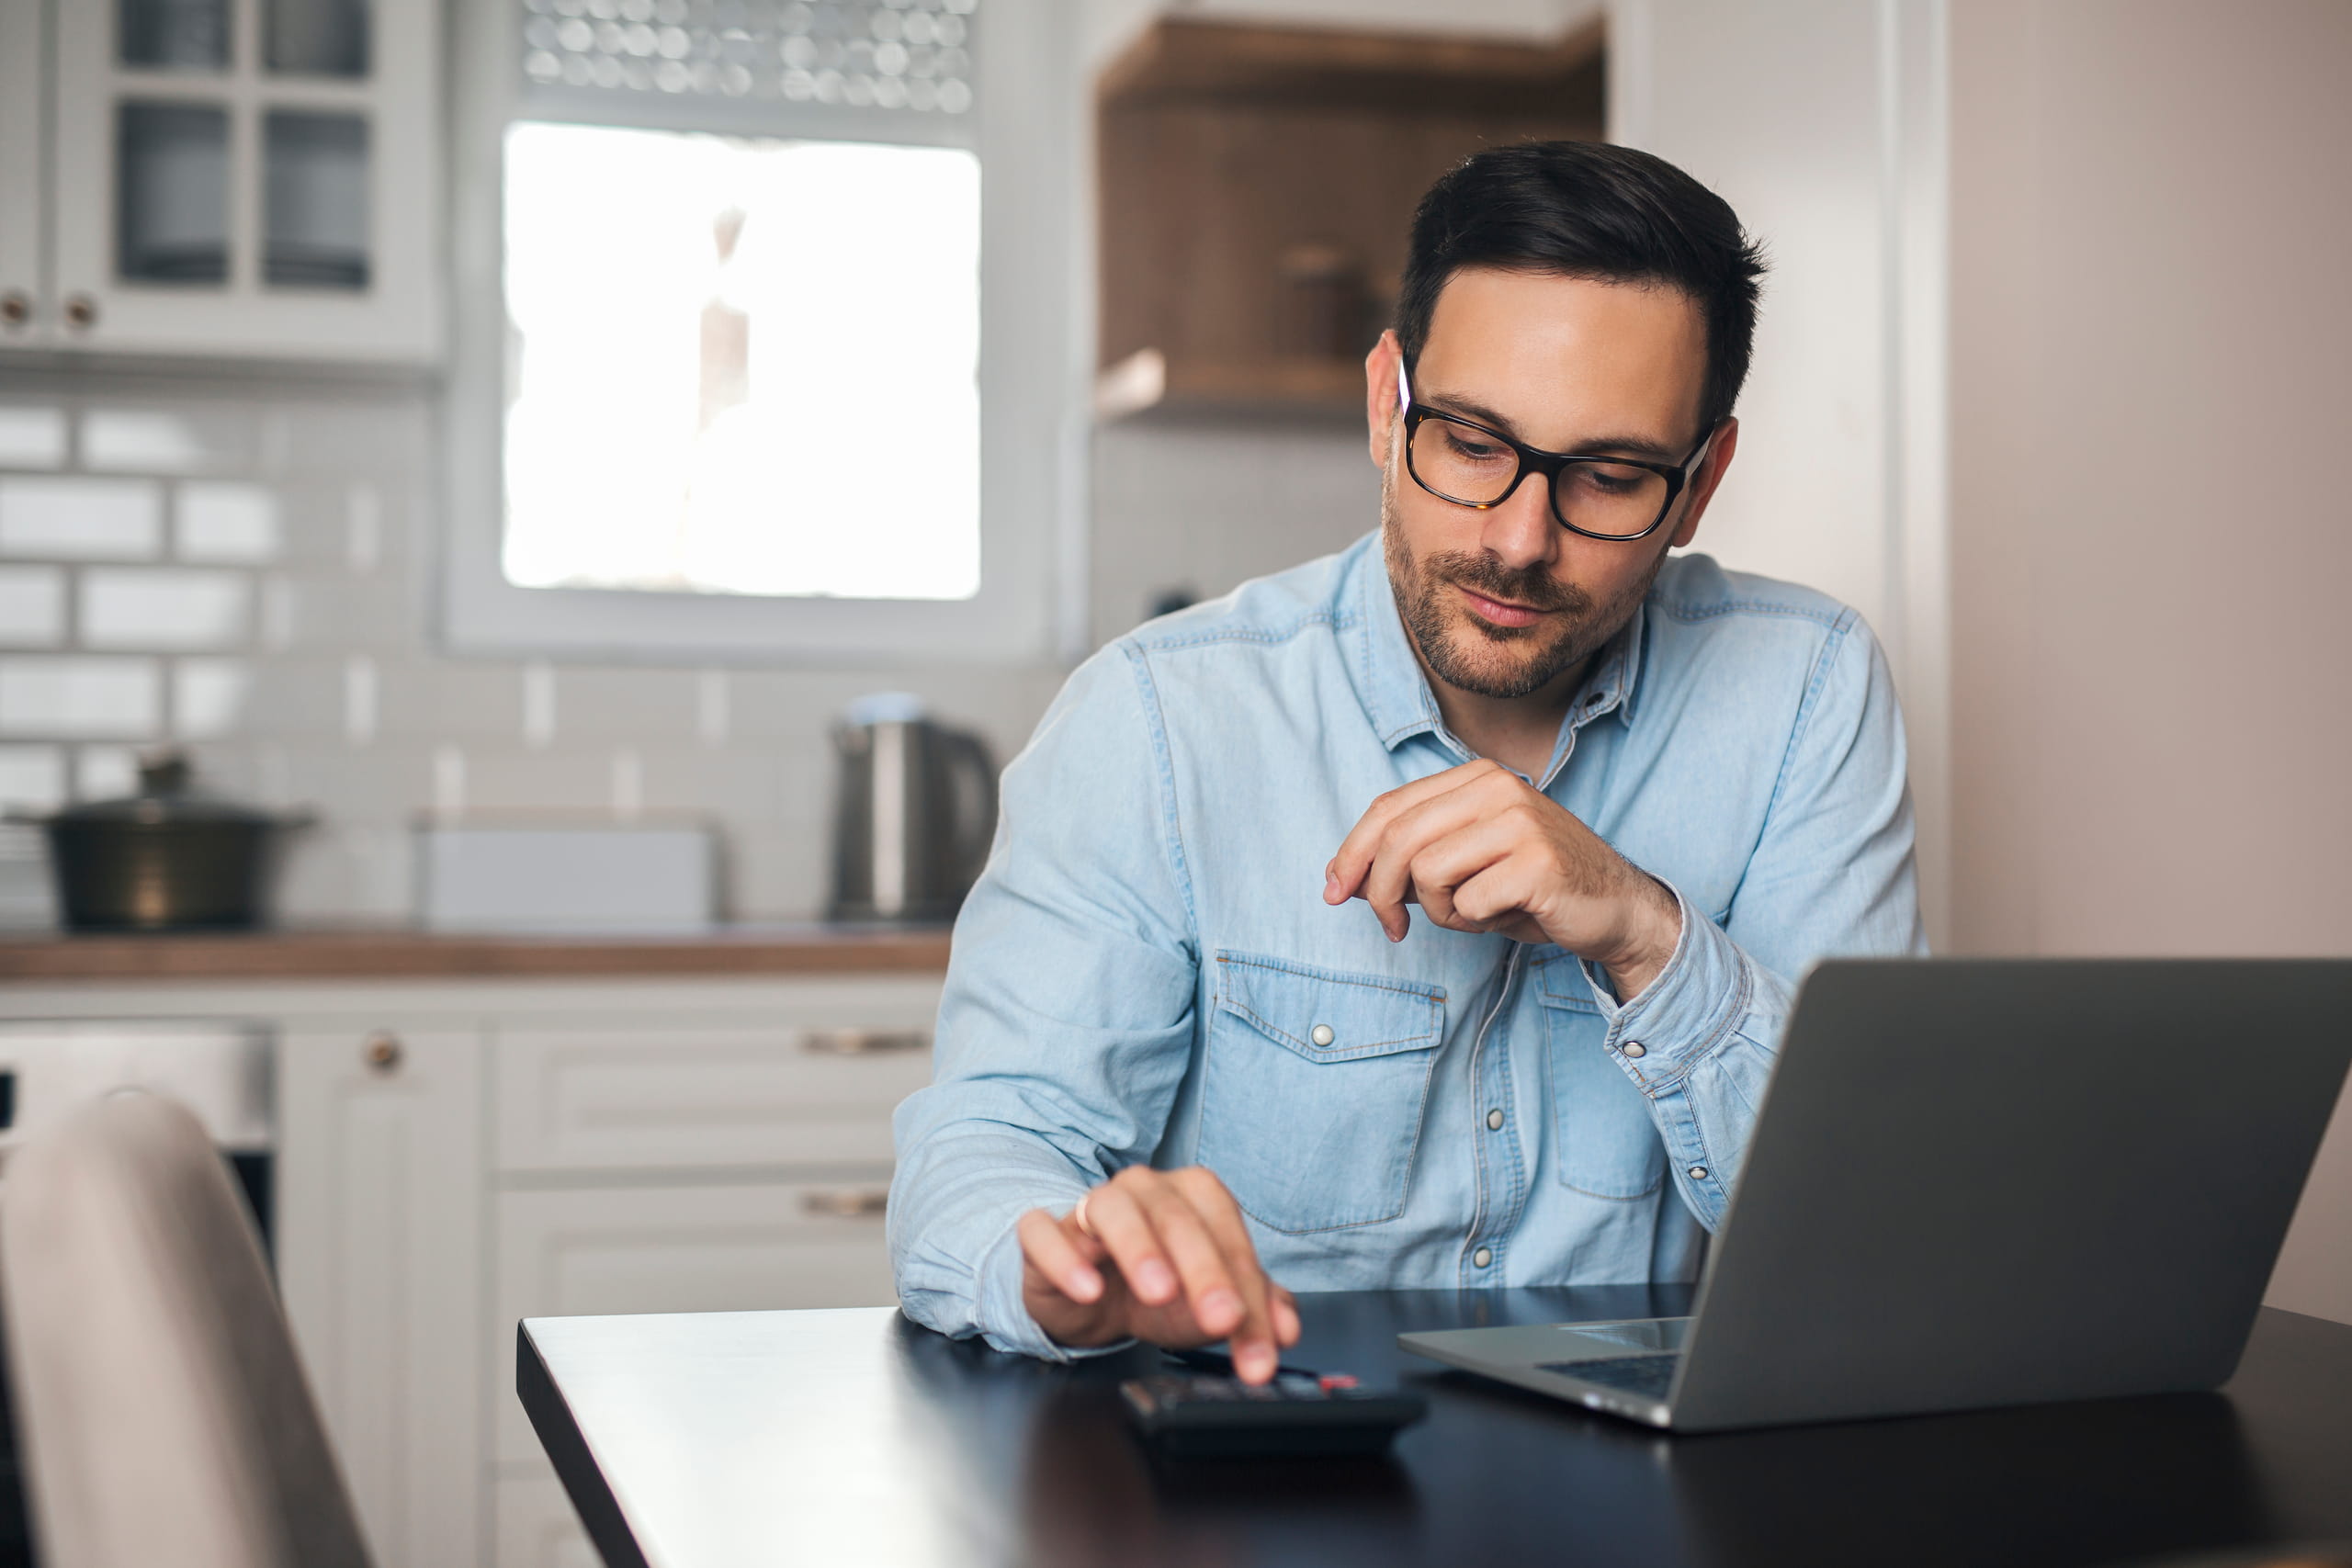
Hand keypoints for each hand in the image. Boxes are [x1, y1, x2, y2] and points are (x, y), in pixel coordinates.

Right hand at [1017, 1165, 1299, 1381]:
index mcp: (1194, 1197)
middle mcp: (1145, 1190)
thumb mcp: (1206, 1305)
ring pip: (1114, 1211)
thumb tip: (1286, 1328)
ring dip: (1140, 1249)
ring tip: (1160, 1291)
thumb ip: (1252, 1311)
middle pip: (1179, 1220)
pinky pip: (1047, 1234)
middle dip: (1207, 1272)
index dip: (1251, 1293)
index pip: (1230, 1237)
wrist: (1086, 1295)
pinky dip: (1068, 1259)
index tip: (1263, 1348)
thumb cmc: (1153, 1290)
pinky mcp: (1044, 1233)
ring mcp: (1091, 1206)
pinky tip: (1089, 1290)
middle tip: (1223, 1319)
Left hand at [1324, 759, 1682, 998]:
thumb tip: (1344, 877)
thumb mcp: (1465, 865)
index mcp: (1476, 777)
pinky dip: (1475, 923)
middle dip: (1378, 892)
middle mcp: (1497, 787)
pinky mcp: (1537, 863)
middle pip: (1398, 839)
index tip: (1335, 890)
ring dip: (1440, 911)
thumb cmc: (1533, 888)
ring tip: (1474, 914)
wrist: (1616, 908)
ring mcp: (1519, 821)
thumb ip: (1411, 862)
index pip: (1389, 808)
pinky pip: (1467, 903)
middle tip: (1392, 928)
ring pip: (1427, 872)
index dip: (1351, 852)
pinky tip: (1505, 916)